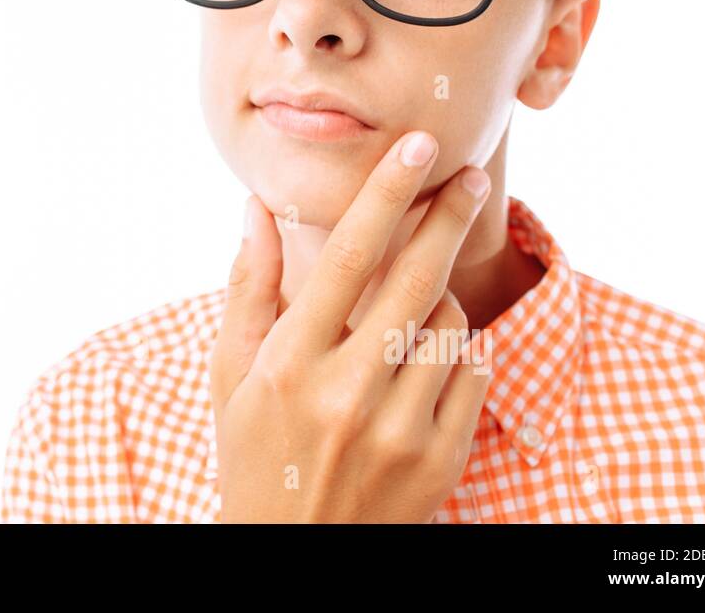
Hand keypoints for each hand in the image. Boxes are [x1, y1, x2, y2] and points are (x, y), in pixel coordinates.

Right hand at [208, 130, 492, 522]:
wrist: (292, 557)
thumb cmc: (253, 453)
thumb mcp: (231, 374)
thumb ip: (248, 287)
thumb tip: (257, 207)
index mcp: (289, 363)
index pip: (345, 257)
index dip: (386, 193)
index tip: (417, 147)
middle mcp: (346, 393)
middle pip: (415, 280)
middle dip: (447, 216)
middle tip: (470, 175)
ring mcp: (399, 431)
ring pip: (450, 327)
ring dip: (441, 301)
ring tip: (410, 316)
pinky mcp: (440, 461)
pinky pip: (473, 376)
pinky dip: (459, 354)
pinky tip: (426, 363)